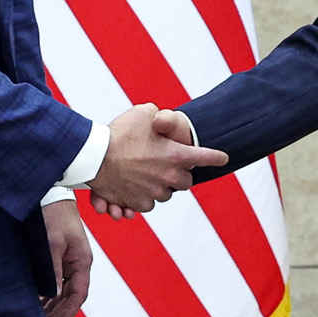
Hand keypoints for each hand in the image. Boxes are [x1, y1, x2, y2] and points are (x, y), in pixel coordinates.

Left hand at [41, 199, 91, 316]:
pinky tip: (38, 301)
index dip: (69, 311)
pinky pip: (55, 280)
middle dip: (59, 311)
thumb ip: (52, 271)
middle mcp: (77, 263)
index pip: (79, 293)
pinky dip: (48, 292)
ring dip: (53, 304)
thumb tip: (53, 295)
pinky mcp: (58, 257)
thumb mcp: (52, 244)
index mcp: (82, 261)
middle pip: (71, 294)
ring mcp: (68, 260)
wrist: (48, 195)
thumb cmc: (53, 216)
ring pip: (63, 289)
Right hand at [87, 104, 225, 215]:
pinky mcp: (140, 204)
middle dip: (178, 174)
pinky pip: (148, 203)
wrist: (94, 157)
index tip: (224, 158)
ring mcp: (156, 192)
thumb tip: (161, 122)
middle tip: (165, 166)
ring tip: (145, 174)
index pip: (205, 157)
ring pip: (166, 193)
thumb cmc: (118, 132)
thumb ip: (159, 117)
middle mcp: (170, 177)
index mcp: (176, 155)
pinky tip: (133, 185)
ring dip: (160, 185)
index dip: (215, 158)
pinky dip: (143, 196)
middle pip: (185, 181)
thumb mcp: (143, 112)